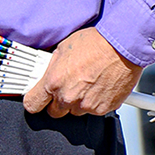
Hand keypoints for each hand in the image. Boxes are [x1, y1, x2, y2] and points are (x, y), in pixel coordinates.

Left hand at [23, 27, 140, 118]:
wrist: (122, 46)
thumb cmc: (95, 43)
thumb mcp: (63, 49)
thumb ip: (52, 67)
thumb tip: (45, 74)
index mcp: (54, 82)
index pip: (32, 104)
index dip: (35, 101)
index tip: (37, 99)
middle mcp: (68, 97)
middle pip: (54, 112)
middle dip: (58, 101)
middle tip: (68, 86)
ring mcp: (86, 105)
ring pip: (75, 111)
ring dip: (78, 101)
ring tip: (88, 82)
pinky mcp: (103, 108)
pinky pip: (93, 110)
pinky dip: (95, 101)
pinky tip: (99, 85)